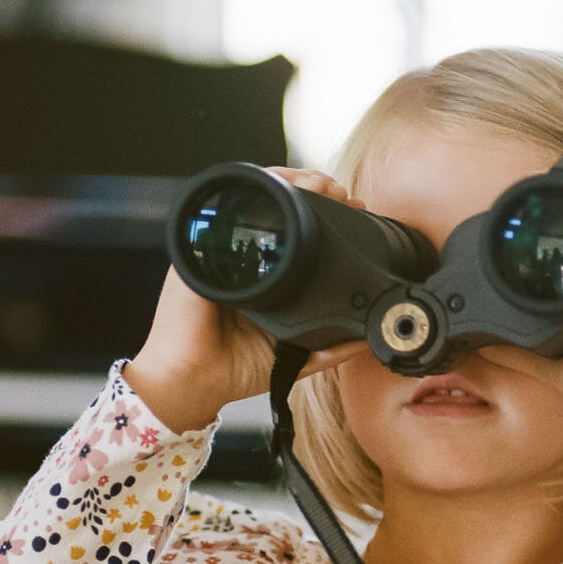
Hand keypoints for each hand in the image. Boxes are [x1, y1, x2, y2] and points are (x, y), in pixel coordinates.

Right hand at [125, 167, 369, 432]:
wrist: (192, 382)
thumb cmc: (235, 369)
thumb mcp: (296, 355)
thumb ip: (332, 345)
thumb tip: (370, 335)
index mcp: (266, 278)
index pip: (298, 235)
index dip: (326, 217)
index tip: (354, 208)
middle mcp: (242, 259)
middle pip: (279, 211)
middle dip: (311, 193)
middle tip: (340, 191)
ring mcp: (220, 250)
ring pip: (256, 201)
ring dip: (289, 184)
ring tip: (318, 183)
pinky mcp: (201, 248)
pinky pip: (227, 209)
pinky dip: (253, 189)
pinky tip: (279, 181)